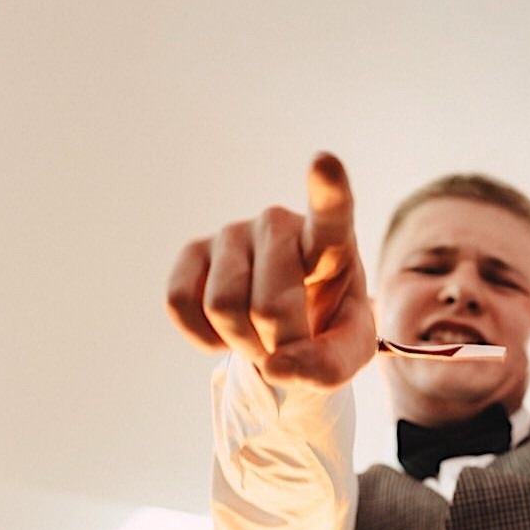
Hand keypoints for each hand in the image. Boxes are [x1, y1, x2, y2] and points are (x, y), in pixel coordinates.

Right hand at [166, 152, 377, 393]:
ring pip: (223, 307)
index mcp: (331, 241)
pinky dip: (203, 337)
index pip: (332, 213)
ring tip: (263, 336)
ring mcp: (232, 233)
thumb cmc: (327, 326)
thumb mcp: (349, 350)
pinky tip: (226, 331)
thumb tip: (276, 367)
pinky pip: (180, 303)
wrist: (289, 325)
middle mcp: (279, 224)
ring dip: (243, 344)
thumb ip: (329, 366)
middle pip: (271, 307)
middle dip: (279, 345)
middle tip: (291, 343)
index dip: (328, 190)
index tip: (325, 161)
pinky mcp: (192, 251)